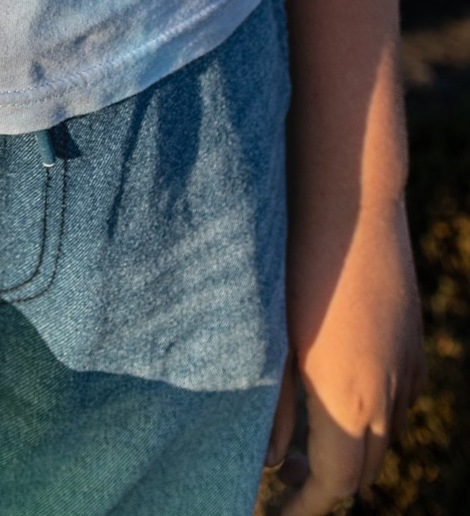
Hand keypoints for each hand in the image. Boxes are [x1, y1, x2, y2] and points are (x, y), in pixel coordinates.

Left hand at [266, 195, 423, 510]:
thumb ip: (275, 409)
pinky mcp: (412, 341)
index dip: (305, 506)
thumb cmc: (295, 262)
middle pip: (365, 471)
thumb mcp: (274, 339)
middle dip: (328, 482)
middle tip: (285, 475)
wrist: (350, 199)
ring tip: (307, 437)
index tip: (277, 508)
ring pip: (386, 436)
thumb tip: (271, 461)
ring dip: (353, 449)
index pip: (335, 487)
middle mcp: (387, 398)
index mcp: (348, 405)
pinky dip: (373, 414)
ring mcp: (407, 368)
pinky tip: (341, 389)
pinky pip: (400, 399)